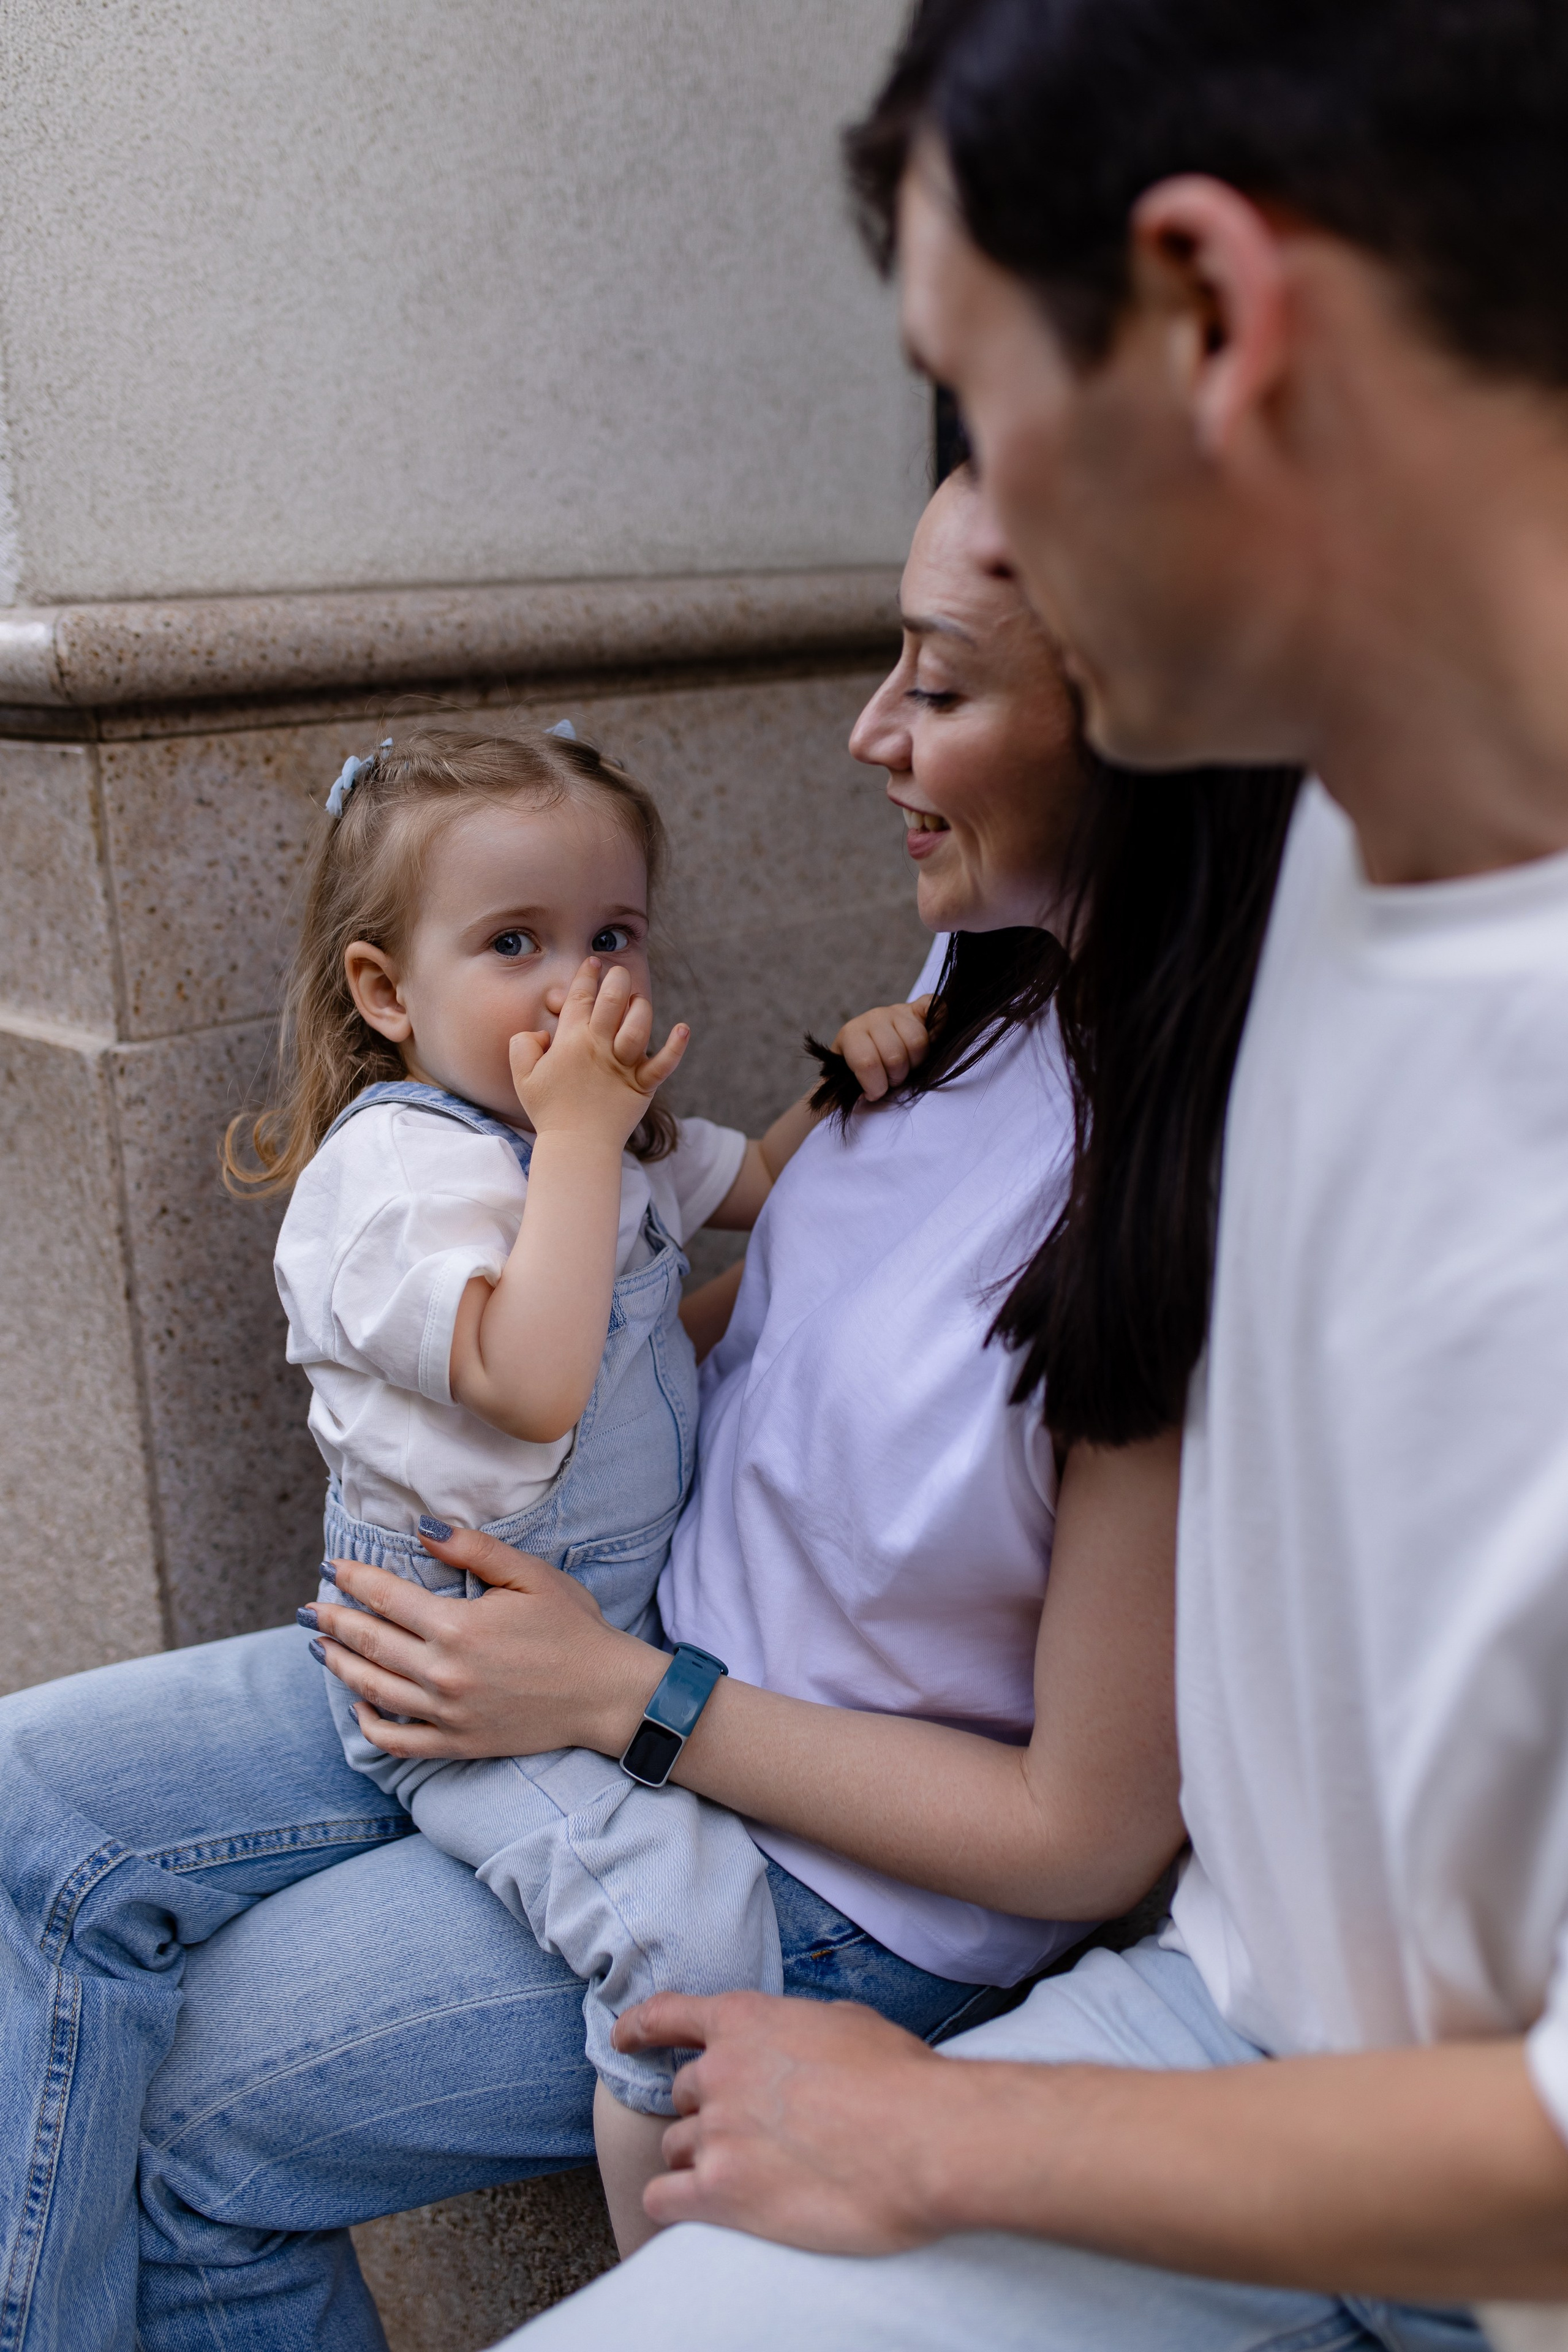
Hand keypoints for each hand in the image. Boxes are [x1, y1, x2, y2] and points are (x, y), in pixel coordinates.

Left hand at [308, 1525, 662, 1758]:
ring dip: (339, 1666)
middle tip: (309, 1608)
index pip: (386, 1597)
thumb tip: (423, 1529)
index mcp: (459, 1626)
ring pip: (373, 1690)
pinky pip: (398, 1740)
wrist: (606, 1694)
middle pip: (369, 1643)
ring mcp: (447, 1713)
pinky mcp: (458, 1744)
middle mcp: (444, 1673)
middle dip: (333, 1621)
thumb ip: (474, 1549)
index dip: (353, 1580)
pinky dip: (371, 1724)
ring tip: (319, 1646)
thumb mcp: (530, 1575)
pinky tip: (359, 1705)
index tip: (331, 1568)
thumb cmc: (572, 1628)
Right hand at [509, 958, 687, 1148]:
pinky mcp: (643, 1085)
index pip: (581, 996)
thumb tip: (543, 1032)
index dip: (587, 974)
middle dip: (617, 978)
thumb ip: (523, 1045)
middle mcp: (600, 1046)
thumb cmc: (548, 1111)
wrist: (576, 1146)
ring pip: (639, 1023)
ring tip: (637, 1001)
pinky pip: (664, 1063)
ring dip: (640, 1006)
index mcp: (571, 1040)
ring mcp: (624, 1065)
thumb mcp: (522, 1076)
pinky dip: (675, 1047)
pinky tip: (683, 1029)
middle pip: (613, 999)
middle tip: (618, 973)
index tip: (593, 962)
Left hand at [614, 1990, 951, 2251]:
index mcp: (746, 2021)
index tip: (624, 2038)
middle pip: (683, 2097)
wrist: (924, 2139)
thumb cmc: (902, 2080)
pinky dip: (671, 2206)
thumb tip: (797, 2044)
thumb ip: (799, 2028)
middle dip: (707, 2114)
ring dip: (698, 2162)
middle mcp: (720, 2071)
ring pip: (675, 2149)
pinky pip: (663, 2199)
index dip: (640, 2028)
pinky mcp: (720, 2192)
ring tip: (742, 2180)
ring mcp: (717, 2131)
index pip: (669, 2016)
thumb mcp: (846, 2023)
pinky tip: (692, 2213)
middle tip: (748, 2137)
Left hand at [832, 994, 931, 1101]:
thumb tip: (867, 1097)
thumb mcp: (848, 1078)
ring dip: (916, 1062)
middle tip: (892, 1078)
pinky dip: (939, 1024)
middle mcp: (874, 1017)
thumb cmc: (858, 1067)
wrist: (865, 1045)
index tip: (874, 1092)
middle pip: (896, 1056)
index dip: (875, 1085)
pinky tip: (933, 1039)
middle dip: (896, 1076)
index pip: (867, 1063)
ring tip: (907, 1065)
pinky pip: (936, 1007)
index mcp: (852, 1034)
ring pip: (918, 1041)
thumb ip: (854, 1089)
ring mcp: (897, 1011)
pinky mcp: (917, 1009)